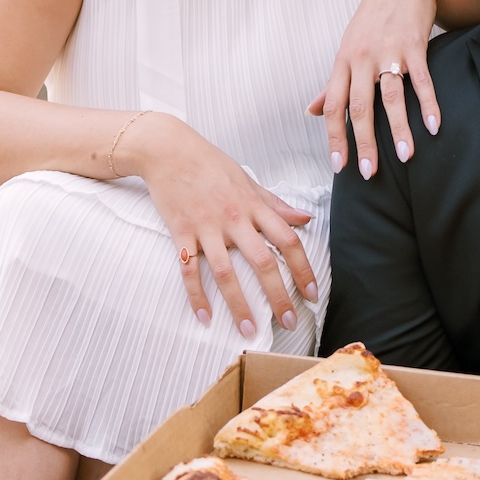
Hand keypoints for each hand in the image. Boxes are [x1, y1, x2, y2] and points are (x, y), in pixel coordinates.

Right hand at [128, 114, 314, 337]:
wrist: (167, 149)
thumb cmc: (209, 163)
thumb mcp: (247, 180)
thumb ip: (275, 204)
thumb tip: (305, 218)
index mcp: (253, 205)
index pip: (288, 240)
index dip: (303, 269)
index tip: (312, 293)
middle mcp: (233, 218)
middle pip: (262, 262)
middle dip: (278, 296)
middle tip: (288, 322)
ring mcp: (205, 227)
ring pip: (225, 272)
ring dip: (238, 304)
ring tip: (248, 330)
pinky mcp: (180, 233)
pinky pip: (188, 270)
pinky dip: (196, 296)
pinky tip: (204, 317)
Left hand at [308, 0, 442, 180]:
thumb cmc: (372, 21)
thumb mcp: (347, 49)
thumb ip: (331, 84)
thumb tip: (308, 112)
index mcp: (343, 62)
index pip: (333, 105)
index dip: (334, 136)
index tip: (339, 166)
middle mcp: (362, 58)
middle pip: (361, 106)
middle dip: (364, 142)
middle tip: (369, 173)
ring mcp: (389, 51)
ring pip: (392, 96)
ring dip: (399, 128)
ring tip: (405, 156)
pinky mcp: (414, 45)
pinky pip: (422, 78)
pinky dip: (428, 103)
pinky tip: (433, 125)